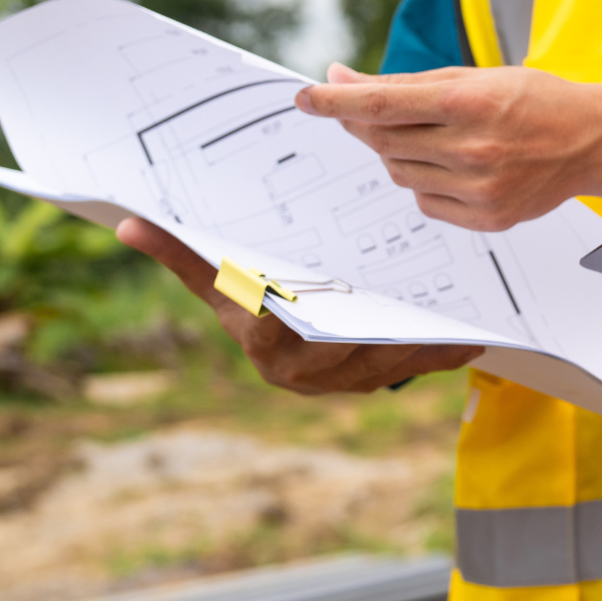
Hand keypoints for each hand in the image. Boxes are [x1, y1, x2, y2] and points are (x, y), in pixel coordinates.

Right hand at [116, 218, 483, 394]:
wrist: (296, 350)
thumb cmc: (259, 303)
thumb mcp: (224, 283)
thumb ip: (186, 254)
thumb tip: (127, 221)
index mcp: (263, 343)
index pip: (281, 325)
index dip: (302, 308)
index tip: (322, 287)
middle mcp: (305, 371)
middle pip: (348, 340)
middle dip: (380, 314)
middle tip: (412, 286)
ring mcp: (347, 380)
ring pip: (391, 355)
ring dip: (423, 332)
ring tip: (455, 303)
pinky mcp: (385, 379)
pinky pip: (421, 362)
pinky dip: (445, 347)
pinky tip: (474, 331)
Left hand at [297, 63, 601, 230]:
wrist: (598, 141)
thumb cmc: (535, 98)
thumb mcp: (477, 76)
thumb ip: (409, 83)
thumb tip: (343, 79)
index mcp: (471, 103)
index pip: (384, 103)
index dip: (337, 102)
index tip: (305, 97)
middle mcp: (473, 149)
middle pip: (386, 142)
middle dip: (365, 124)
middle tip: (361, 109)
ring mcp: (481, 189)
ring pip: (402, 174)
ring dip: (399, 154)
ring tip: (432, 138)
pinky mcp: (487, 218)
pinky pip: (427, 202)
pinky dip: (426, 183)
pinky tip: (453, 166)